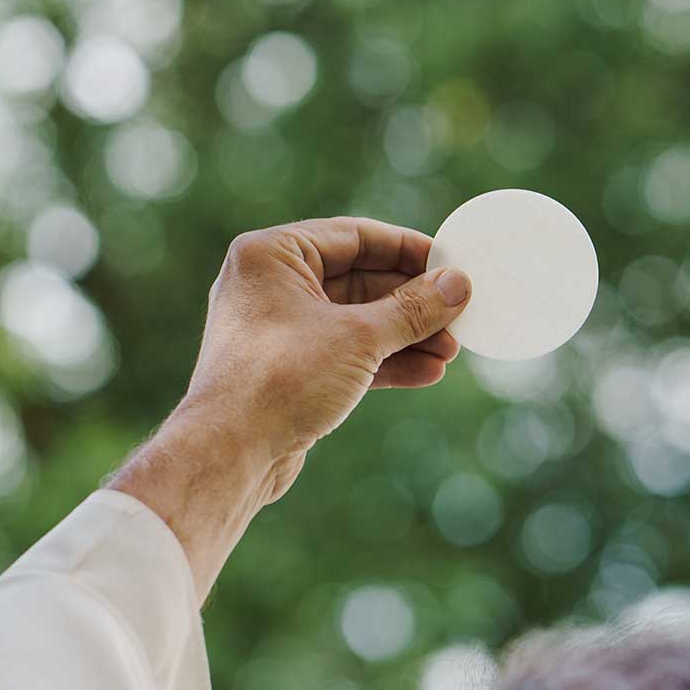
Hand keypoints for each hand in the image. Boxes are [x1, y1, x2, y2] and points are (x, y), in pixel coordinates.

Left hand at [110, 218, 469, 597]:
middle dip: (411, 303)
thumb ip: (413, 308)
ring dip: (404, 336)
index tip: (451, 263)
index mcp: (272, 254)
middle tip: (458, 314)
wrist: (231, 453)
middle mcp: (269, 285)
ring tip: (449, 351)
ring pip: (354, 321)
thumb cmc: (282, 380)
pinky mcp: (287, 370)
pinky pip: (343, 353)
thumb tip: (458, 285)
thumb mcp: (361, 337)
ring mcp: (277, 330)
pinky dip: (382, 361)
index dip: (408, 250)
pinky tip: (426, 373)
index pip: (354, 236)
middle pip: (357, 280)